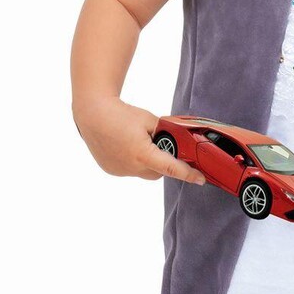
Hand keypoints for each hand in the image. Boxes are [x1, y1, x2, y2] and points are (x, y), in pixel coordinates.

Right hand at [74, 97, 205, 186]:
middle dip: (164, 162)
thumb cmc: (122, 114)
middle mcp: (131, 167)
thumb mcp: (150, 120)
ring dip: (149, 163)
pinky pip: (131, 170)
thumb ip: (165, 133)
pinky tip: (127, 148)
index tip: (200, 179)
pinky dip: (134, 163)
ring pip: (145, 172)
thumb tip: (177, 142)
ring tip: (141, 144)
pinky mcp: (112, 170)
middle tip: (163, 147)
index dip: (188, 174)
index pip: (171, 168)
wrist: (92, 114)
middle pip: (158, 171)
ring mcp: (120, 171)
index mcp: (143, 154)